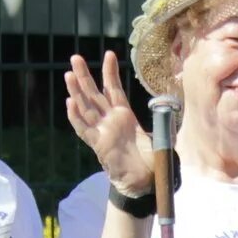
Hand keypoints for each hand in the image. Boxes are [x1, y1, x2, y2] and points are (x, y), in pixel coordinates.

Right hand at [63, 51, 157, 197]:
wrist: (145, 182)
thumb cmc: (151, 161)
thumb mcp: (160, 137)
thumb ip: (163, 122)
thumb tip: (170, 107)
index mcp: (125, 116)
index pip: (114, 90)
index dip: (110, 73)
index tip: (109, 54)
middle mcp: (110, 120)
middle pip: (94, 94)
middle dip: (84, 76)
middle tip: (75, 58)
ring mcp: (102, 131)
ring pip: (85, 108)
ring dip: (76, 92)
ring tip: (68, 75)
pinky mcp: (97, 144)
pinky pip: (84, 129)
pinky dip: (76, 117)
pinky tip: (70, 103)